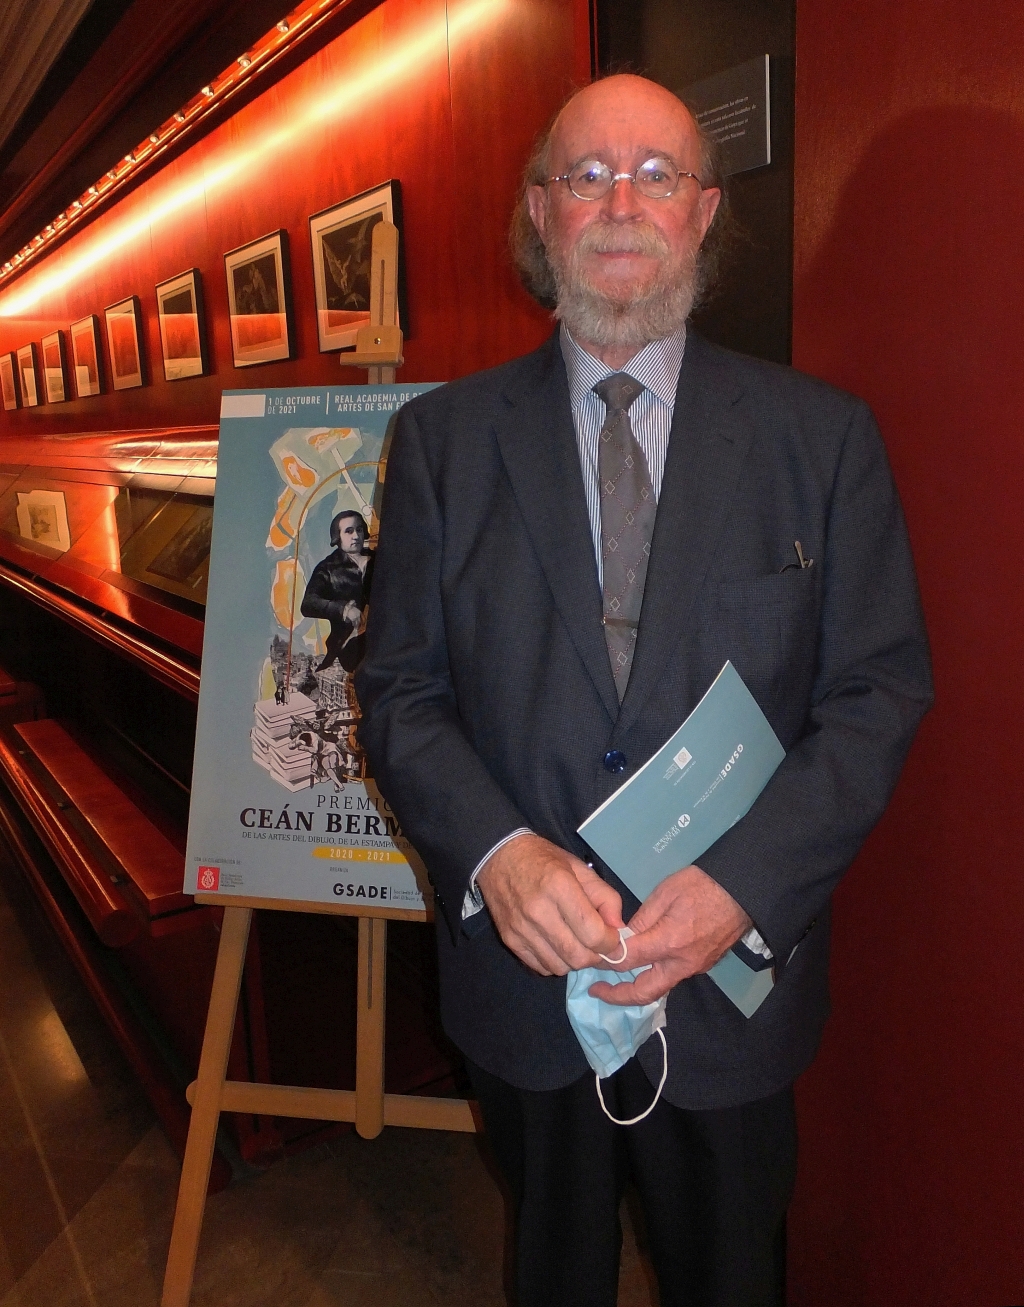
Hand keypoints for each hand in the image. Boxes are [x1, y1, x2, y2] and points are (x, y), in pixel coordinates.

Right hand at [476, 833, 622, 975]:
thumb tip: (618, 928)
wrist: (499, 856)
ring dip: (574, 961)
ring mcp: (521, 929)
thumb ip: (605, 897)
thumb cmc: (544, 860)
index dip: (610, 943)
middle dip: (595, 957)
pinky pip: (540, 968)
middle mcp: (538, 911)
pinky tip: (555, 945)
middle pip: (577, 956)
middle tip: (597, 945)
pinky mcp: (509, 940)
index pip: (593, 933)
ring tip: (575, 943)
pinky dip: (554, 962)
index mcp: (559, 887)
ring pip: (559, 967)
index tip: (612, 938)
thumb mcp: (580, 868)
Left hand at [589, 864, 751, 1005]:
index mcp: (669, 942)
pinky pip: (673, 977)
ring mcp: (695, 967)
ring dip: (637, 988)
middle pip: (645, 992)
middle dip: (618, 997)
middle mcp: (682, 963)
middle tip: (597, 991)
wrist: (743, 890)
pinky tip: (643, 966)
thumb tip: (623, 936)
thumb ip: (642, 918)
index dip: (606, 961)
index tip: (591, 959)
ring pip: (660, 987)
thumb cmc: (703, 884)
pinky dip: (654, 977)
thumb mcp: (665, 892)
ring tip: (616, 980)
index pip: (628, 960)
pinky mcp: (703, 965)